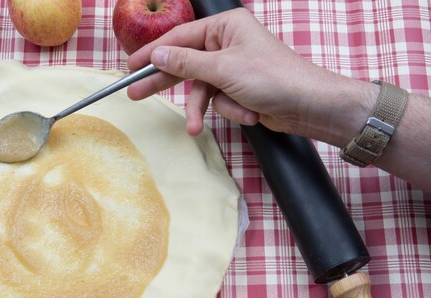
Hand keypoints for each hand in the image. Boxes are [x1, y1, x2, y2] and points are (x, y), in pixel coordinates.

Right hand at [126, 8, 366, 137]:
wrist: (308, 106)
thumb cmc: (272, 78)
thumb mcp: (222, 69)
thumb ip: (186, 63)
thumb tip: (158, 55)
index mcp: (225, 26)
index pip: (179, 38)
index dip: (153, 53)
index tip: (130, 67)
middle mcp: (227, 44)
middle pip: (184, 63)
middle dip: (165, 82)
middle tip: (135, 93)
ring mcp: (232, 67)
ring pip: (202, 89)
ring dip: (206, 109)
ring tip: (197, 128)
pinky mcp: (238, 89)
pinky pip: (218, 101)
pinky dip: (230, 110)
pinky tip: (247, 113)